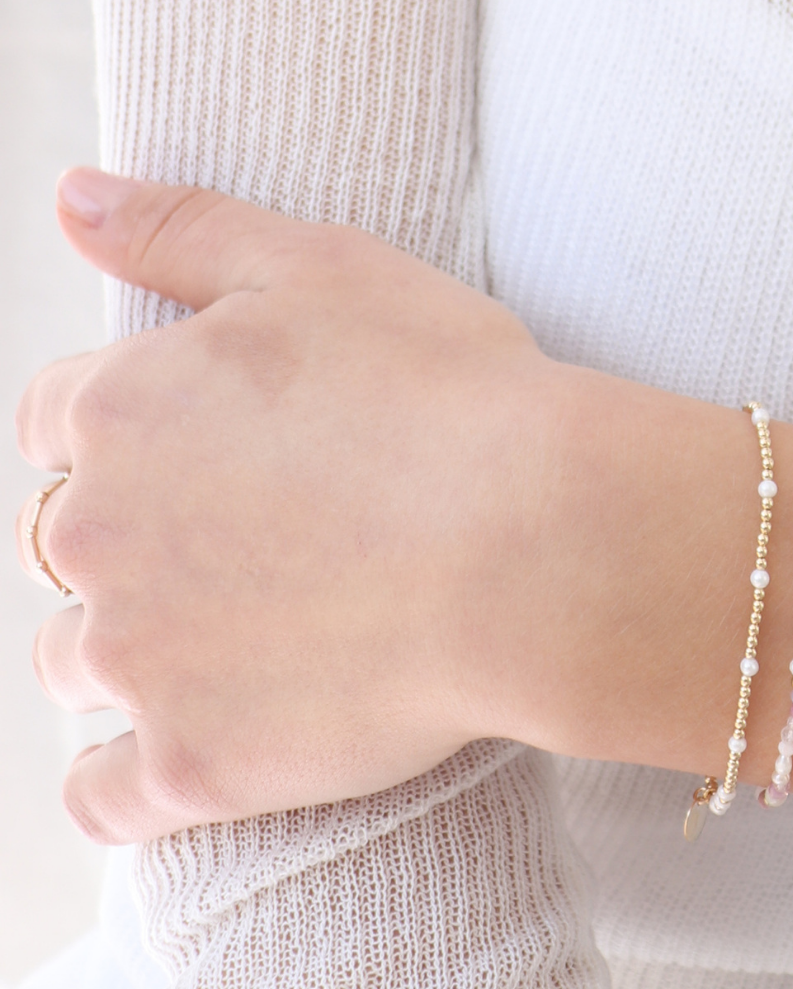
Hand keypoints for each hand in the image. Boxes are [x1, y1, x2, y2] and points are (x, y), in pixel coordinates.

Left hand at [16, 169, 792, 841]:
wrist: (539, 546)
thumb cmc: (452, 398)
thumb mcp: (321, 270)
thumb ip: (183, 231)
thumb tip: (72, 195)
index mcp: (120, 408)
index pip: (57, 425)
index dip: (127, 440)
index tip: (198, 463)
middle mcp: (95, 532)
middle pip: (61, 545)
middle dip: (130, 545)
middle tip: (240, 554)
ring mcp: (136, 658)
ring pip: (77, 662)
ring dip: (132, 653)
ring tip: (239, 648)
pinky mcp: (191, 765)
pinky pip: (106, 794)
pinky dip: (130, 781)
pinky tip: (183, 760)